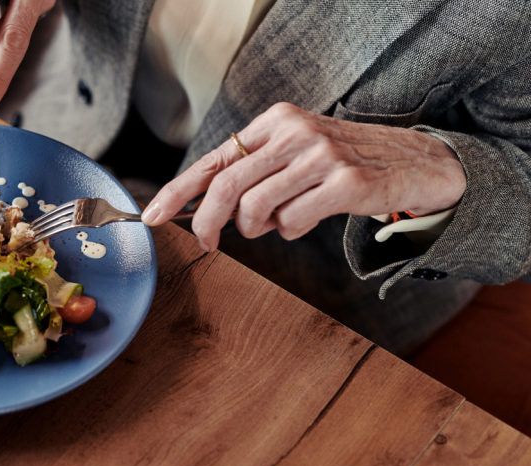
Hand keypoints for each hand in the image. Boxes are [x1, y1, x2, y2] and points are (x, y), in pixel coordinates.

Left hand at [141, 102, 466, 251]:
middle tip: (207, 242)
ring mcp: (320, 155)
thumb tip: (203, 209)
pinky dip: (290, 231)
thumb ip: (253, 175)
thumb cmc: (342, 163)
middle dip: (206, 221)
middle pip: (225, 184)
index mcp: (275, 121)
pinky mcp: (345, 182)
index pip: (214, 159)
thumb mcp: (294, 155)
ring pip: (255, 207)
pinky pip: (292, 222)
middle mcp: (294, 132)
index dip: (177, 190)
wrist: (414, 162)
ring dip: (257, 227)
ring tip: (277, 221)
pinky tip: (307, 219)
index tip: (153, 216)